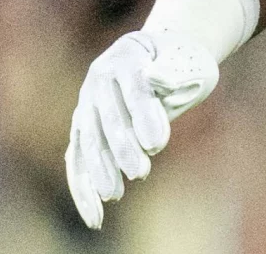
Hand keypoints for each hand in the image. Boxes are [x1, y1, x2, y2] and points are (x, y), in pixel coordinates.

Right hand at [64, 27, 219, 228]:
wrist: (161, 53)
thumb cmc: (182, 59)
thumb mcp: (188, 60)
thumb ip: (175, 74)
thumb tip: (157, 80)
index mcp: (127, 55)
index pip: (136, 89)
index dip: (145, 116)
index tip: (158, 145)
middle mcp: (99, 78)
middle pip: (109, 118)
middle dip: (123, 148)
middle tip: (140, 173)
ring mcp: (87, 102)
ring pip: (89, 140)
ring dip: (100, 170)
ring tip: (114, 195)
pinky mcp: (83, 126)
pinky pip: (78, 158)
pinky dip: (83, 186)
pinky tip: (93, 212)